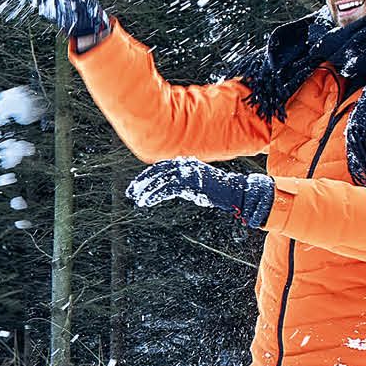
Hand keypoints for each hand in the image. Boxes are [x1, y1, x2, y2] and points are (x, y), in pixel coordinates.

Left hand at [127, 158, 274, 225]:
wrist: (234, 191)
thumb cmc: (216, 189)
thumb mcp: (195, 183)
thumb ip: (182, 182)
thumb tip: (170, 187)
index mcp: (185, 163)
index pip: (160, 167)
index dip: (147, 176)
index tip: (136, 185)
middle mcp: (184, 165)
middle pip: (157, 171)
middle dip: (142, 182)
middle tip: (130, 192)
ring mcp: (187, 172)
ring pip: (159, 180)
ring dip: (146, 191)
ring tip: (137, 199)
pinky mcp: (189, 183)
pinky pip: (166, 189)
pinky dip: (154, 195)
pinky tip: (145, 202)